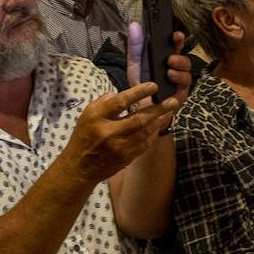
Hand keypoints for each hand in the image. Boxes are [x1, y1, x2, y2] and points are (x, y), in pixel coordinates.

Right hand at [61, 83, 178, 183]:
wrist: (80, 166)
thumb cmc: (84, 135)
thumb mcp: (87, 114)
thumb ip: (104, 102)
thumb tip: (122, 93)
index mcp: (97, 118)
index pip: (121, 102)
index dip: (139, 92)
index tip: (153, 86)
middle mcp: (108, 133)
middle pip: (138, 118)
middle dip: (158, 109)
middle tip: (173, 101)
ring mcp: (118, 147)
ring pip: (145, 132)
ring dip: (160, 121)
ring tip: (171, 111)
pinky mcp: (125, 158)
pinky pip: (144, 145)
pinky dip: (154, 134)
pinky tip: (160, 126)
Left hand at [125, 23, 192, 108]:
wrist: (137, 109)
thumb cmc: (140, 85)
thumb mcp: (135, 64)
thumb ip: (135, 46)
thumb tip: (134, 24)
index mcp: (166, 60)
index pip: (176, 47)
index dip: (178, 40)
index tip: (177, 35)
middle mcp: (176, 71)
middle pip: (186, 62)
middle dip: (180, 59)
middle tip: (170, 59)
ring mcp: (179, 86)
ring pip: (187, 77)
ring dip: (180, 73)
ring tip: (169, 72)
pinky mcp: (178, 99)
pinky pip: (182, 93)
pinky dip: (177, 88)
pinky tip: (170, 87)